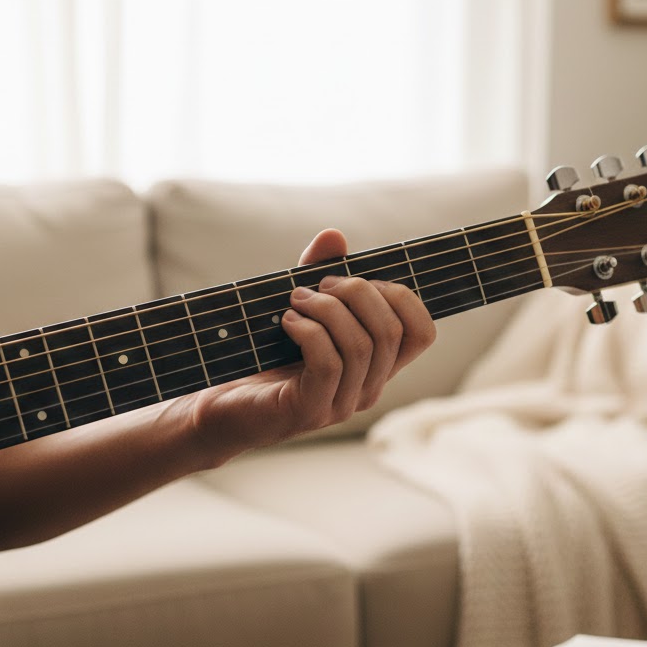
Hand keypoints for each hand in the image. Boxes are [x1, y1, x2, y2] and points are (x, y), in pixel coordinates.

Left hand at [185, 228, 435, 460]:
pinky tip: (287, 323)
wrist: (224, 404)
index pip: (422, 333)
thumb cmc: (264, 357)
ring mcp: (342, 404)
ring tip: (296, 299)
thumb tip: (334, 236)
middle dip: (357, 293)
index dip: (402, 297)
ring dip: (327, 309)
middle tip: (318, 284)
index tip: (361, 281)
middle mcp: (368, 389)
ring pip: (361, 346)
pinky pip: (329, 363)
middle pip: (390, 331)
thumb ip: (320, 275)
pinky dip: (309, 332)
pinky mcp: (311, 411)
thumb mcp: (299, 309)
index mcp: (376, 366)